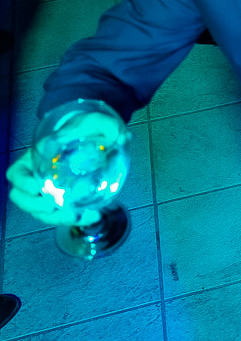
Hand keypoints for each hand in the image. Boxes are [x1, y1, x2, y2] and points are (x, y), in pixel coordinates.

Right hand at [5, 108, 126, 227]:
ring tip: (79, 216)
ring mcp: (48, 190)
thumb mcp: (93, 122)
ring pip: (41, 211)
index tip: (36, 187)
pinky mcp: (63, 199)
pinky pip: (61, 213)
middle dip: (37, 207)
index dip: (22, 182)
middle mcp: (36, 177)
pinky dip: (75, 218)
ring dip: (58, 218)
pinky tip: (93, 216)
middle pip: (23, 199)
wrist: (92, 136)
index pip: (16, 173)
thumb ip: (106, 126)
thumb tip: (124, 137)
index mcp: (35, 158)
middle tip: (54, 207)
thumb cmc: (85, 128)